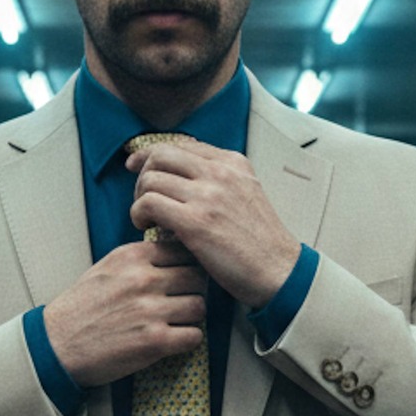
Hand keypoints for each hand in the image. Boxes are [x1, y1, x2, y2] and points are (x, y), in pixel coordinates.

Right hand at [44, 239, 206, 387]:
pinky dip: (188, 340)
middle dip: (194, 290)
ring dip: (192, 317)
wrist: (57, 345)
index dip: (187, 266)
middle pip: (197, 277)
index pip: (183, 250)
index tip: (182, 278)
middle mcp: (143, 280)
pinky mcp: (154, 341)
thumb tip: (172, 255)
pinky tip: (174, 340)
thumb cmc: (80, 309)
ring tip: (176, 323)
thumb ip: (139, 260)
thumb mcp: (106, 268)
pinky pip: (194, 336)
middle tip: (183, 302)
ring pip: (199, 306)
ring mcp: (150, 310)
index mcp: (132, 257)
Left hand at [126, 139, 300, 307]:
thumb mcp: (245, 194)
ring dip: (139, 199)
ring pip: (150, 179)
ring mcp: (208, 196)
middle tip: (143, 200)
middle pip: (159, 155)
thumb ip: (218, 180)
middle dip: (142, 175)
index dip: (150, 155)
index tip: (137, 167)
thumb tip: (179, 174)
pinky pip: (148, 204)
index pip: (179, 144)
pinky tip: (146, 229)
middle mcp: (220, 172)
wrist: (278, 270)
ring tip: (146, 219)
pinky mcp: (195, 222)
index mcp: (232, 162)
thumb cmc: (258, 242)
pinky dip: (138, 215)